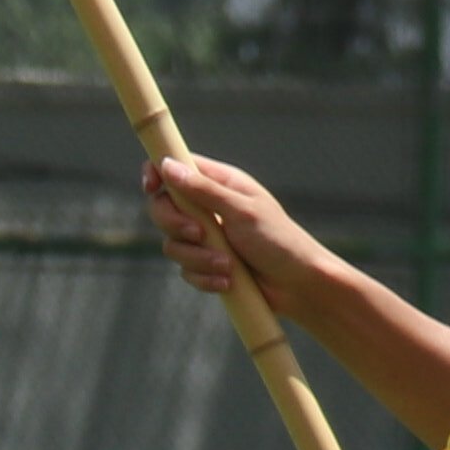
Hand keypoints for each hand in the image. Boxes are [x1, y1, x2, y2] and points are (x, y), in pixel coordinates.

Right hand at [144, 155, 308, 305]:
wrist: (298, 284)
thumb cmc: (278, 240)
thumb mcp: (242, 210)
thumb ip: (204, 190)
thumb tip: (167, 165)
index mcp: (220, 184)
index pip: (176, 168)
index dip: (157, 173)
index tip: (151, 186)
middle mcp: (208, 208)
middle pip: (162, 208)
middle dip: (175, 224)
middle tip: (200, 234)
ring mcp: (206, 237)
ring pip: (172, 244)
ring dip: (199, 257)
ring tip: (228, 265)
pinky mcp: (206, 263)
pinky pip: (185, 270)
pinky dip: (204, 277)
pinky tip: (228, 281)